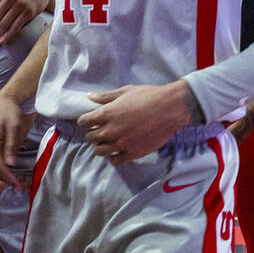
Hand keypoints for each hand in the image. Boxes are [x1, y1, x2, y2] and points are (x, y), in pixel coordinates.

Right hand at [0, 93, 32, 189]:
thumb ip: (11, 145)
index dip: (7, 177)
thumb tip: (10, 164)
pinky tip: (5, 175)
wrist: (4, 102)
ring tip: (11, 184)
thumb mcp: (14, 127)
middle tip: (17, 187)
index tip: (18, 185)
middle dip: (1, 182)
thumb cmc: (10, 113)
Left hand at [77, 81, 194, 164]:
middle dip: (93, 132)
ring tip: (110, 140)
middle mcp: (109, 131)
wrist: (170, 109)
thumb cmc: (148, 96)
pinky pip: (114, 161)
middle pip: (90, 137)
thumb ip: (106, 96)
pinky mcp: (131, 154)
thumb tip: (89, 96)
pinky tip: (120, 149)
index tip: (91, 120)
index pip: (84, 122)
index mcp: (106, 114)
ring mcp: (120, 144)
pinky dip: (114, 156)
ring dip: (102, 145)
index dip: (86, 120)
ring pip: (99, 151)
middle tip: (102, 129)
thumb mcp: (126, 91)